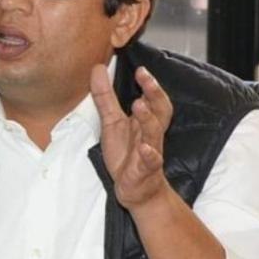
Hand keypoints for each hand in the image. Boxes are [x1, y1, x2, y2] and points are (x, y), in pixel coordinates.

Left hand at [89, 64, 172, 209]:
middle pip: (161, 110)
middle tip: (146, 78)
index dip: (149, 83)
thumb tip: (97, 69)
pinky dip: (149, 154)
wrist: (136, 189)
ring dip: (148, 118)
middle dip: (155, 93)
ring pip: (155, 133)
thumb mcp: (111, 122)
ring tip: (139, 104)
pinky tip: (145, 148)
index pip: (154, 98)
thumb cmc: (127, 153)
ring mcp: (150, 151)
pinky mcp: (145, 170)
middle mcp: (150, 133)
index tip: (140, 69)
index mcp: (144, 121)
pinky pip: (151, 161)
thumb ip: (105, 97)